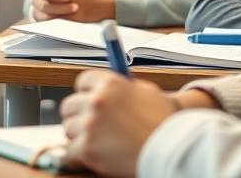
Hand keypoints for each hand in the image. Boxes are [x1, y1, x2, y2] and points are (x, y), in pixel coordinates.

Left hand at [61, 70, 180, 175]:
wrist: (172, 149)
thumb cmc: (165, 123)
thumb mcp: (148, 93)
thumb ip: (125, 89)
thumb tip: (110, 88)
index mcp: (110, 83)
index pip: (82, 81)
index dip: (86, 93)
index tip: (88, 102)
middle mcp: (97, 101)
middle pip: (69, 105)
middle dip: (78, 116)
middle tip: (90, 125)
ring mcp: (90, 125)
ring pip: (68, 129)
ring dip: (79, 137)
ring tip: (97, 143)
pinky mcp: (87, 149)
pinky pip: (69, 153)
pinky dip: (77, 158)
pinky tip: (88, 158)